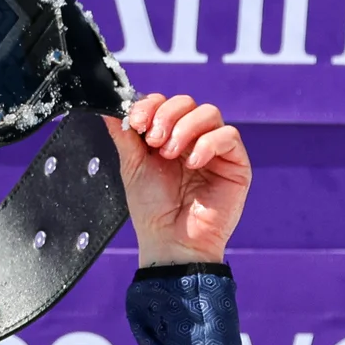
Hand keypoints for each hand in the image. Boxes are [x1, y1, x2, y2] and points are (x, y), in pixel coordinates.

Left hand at [108, 94, 251, 267]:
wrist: (170, 242)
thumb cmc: (153, 210)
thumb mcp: (132, 167)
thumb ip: (124, 135)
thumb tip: (109, 108)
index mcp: (168, 137)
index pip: (165, 103)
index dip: (151, 105)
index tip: (137, 122)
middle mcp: (193, 139)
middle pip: (187, 102)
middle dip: (167, 116)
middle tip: (153, 142)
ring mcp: (216, 150)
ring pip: (209, 112)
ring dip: (185, 128)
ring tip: (170, 154)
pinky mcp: (236, 164)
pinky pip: (229, 135)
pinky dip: (208, 143)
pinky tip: (192, 163)